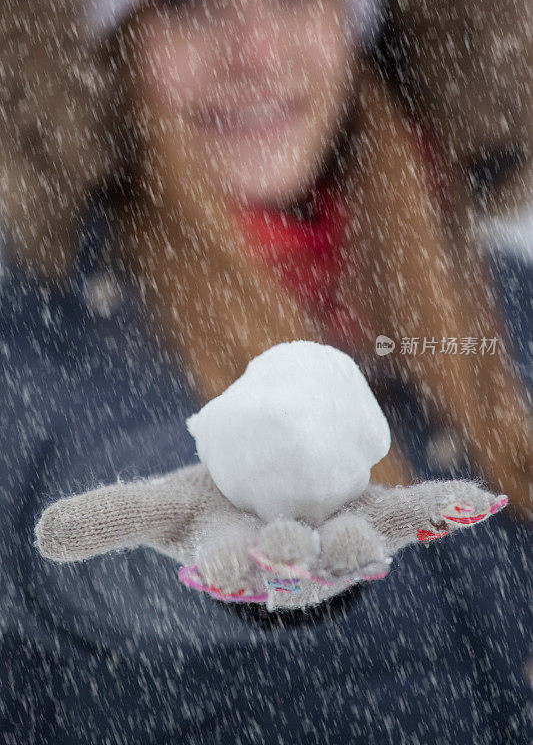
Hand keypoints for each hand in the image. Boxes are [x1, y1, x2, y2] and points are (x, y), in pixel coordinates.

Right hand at [35, 465, 507, 611]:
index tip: (241, 551)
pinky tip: (481, 501)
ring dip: (369, 544)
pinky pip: (414, 515)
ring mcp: (339, 540)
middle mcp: (295, 560)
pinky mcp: (375, 517)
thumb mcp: (164, 512)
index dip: (238, 558)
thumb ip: (111, 518)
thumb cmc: (218, 513)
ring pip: (356, 547)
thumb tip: (39, 536)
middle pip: (299, 563)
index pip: (236, 564)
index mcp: (243, 558)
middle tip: (300, 544)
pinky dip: (446, 509)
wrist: (270, 513)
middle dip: (301, 556)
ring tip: (379, 540)